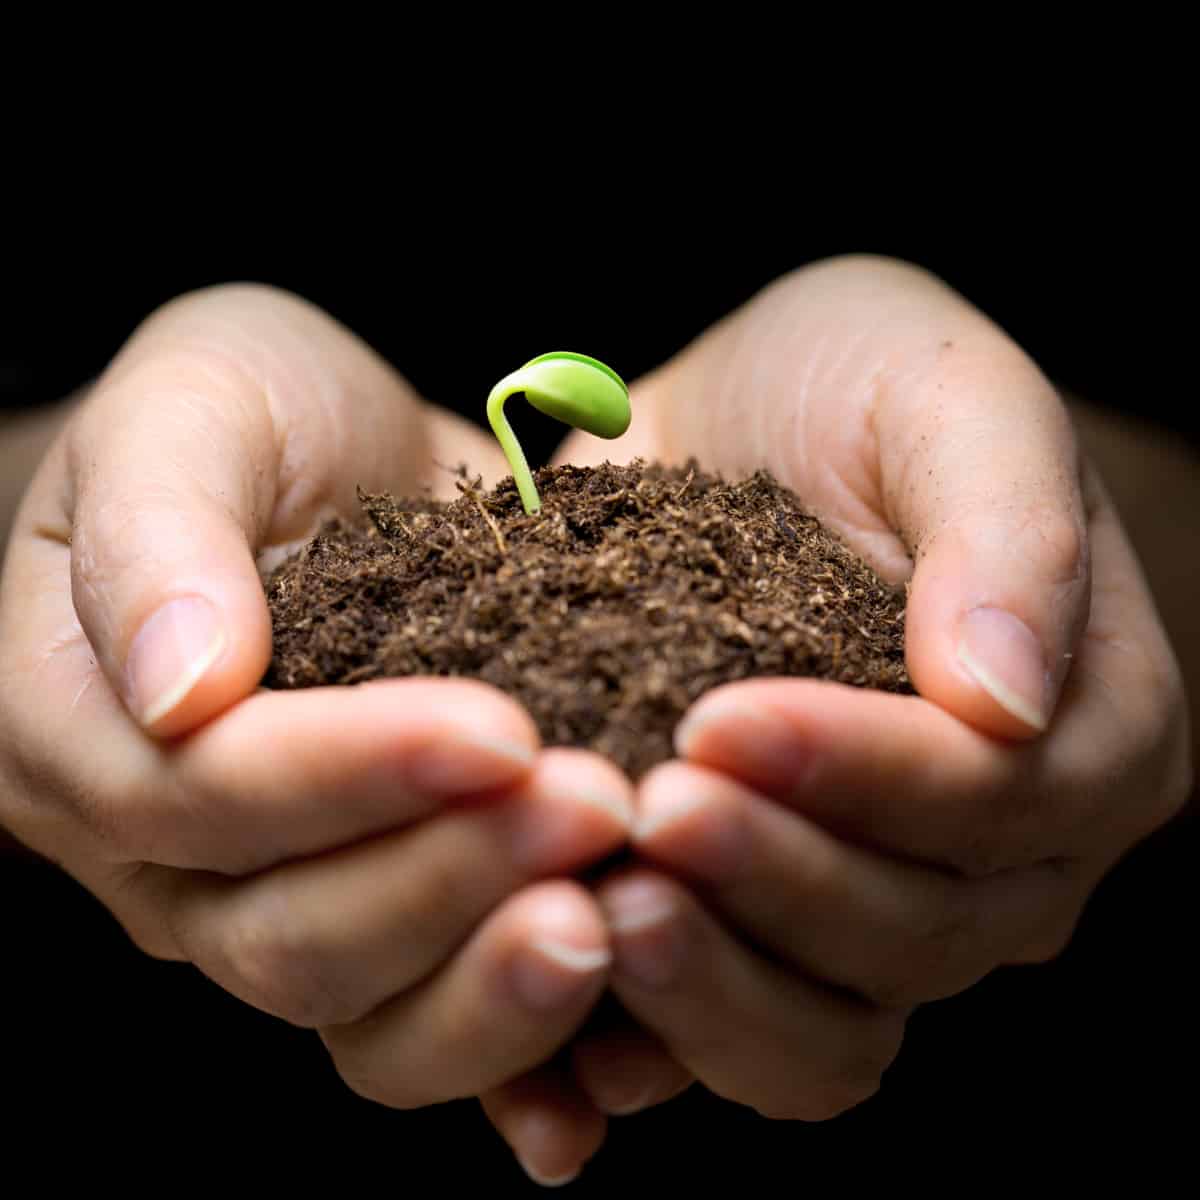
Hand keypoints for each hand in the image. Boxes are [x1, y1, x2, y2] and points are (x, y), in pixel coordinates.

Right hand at [0, 286, 633, 1175]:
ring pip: (368, 1012)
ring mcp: (282, 897)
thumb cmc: (247, 411)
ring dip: (494, 983)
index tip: (498, 731)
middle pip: (289, 933)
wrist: (338, 453)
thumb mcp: (187, 407)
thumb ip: (159, 535)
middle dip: (447, 880)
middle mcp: (172, 852)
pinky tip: (613, 1045)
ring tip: (618, 915)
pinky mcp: (392, 906)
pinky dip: (526, 1044)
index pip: (201, 795)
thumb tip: (182, 687)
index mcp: (83, 728)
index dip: (344, 778)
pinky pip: (440, 1017)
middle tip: (595, 809)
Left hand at [482, 255, 1191, 1168]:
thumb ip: (1008, 529)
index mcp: (1085, 725)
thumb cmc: (857, 383)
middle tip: (646, 814)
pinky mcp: (764, 916)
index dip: (866, 777)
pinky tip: (563, 1013)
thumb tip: (1009, 702)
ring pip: (830, 1025)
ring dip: (716, 989)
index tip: (719, 720)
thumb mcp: (947, 392)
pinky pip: (733, 1031)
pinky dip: (656, 1039)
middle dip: (776, 880)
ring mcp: (880, 900)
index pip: (998, 800)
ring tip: (601, 908)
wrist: (735, 421)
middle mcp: (998, 848)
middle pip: (914, 932)